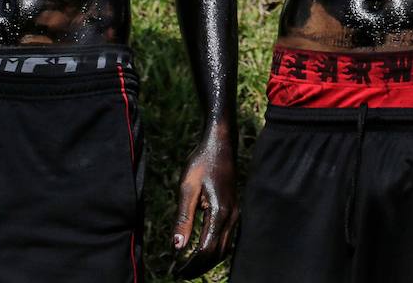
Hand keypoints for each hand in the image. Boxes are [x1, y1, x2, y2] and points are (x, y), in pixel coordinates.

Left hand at [171, 133, 237, 278]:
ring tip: (190, 266)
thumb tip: (177, 247)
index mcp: (219, 212)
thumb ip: (183, 218)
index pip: (206, 250)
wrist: (220, 143)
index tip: (176, 272)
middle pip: (218, 253)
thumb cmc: (201, 162)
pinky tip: (202, 250)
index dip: (191, 265)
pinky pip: (227, 238)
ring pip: (225, 248)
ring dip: (208, 260)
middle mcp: (231, 216)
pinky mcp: (234, 210)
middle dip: (200, 267)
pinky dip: (215, 249)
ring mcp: (235, 213)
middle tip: (181, 274)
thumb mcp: (187, 188)